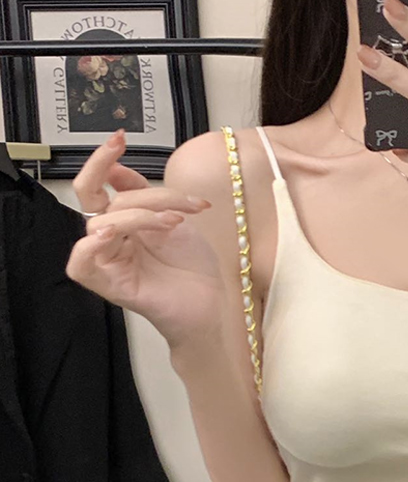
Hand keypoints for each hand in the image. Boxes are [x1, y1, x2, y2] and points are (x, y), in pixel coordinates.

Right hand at [66, 129, 224, 350]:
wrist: (212, 303)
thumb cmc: (194, 267)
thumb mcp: (174, 219)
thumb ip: (145, 195)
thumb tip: (116, 168)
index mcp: (124, 222)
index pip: (100, 187)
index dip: (103, 160)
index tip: (119, 137)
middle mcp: (112, 239)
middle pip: (97, 198)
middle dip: (104, 168)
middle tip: (120, 148)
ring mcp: (109, 261)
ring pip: (103, 223)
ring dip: (139, 215)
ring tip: (174, 222)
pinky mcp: (112, 286)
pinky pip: (81, 264)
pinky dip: (91, 246)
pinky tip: (112, 236)